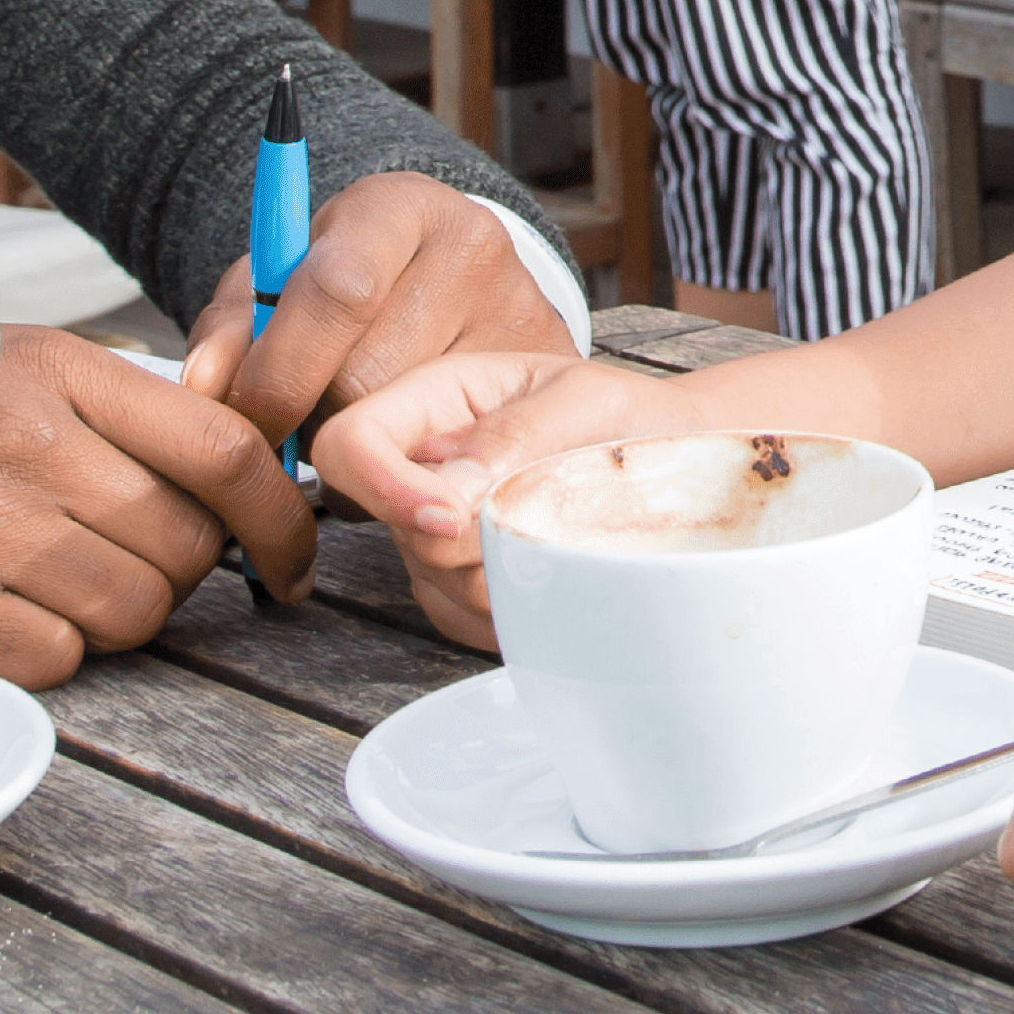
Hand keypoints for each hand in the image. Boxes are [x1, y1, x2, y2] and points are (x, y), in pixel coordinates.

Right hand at [0, 322, 315, 684]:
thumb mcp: (15, 370)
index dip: (280, 513)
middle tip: (126, 548)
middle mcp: (24, 449)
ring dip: (121, 607)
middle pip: (187, 544)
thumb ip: (126, 407)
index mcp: (55, 373)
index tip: (293, 553)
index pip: (222, 449)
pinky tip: (2, 600)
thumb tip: (253, 462)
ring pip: (137, 609)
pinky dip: (52, 643)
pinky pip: (65, 656)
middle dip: (181, 561)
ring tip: (55, 570)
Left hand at [178, 166, 579, 457]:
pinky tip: (408, 432)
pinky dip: (413, 464)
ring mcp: (523, 309)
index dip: (281, 371)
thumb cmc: (345, 279)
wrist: (449, 274)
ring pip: (411, 426)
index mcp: (398, 206)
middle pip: (368, 376)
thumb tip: (205, 386)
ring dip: (364, 446)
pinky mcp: (549, 370)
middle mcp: (475, 246)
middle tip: (309, 410)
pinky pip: (458, 454)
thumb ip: (233, 327)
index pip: (338, 292)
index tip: (251, 414)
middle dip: (317, 415)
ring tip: (361, 415)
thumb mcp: (278, 280)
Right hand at [308, 345, 718, 651]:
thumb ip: (514, 436)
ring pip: (429, 579)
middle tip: (553, 510)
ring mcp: (429, 526)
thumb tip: (449, 495)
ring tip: (566, 536)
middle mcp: (420, 464)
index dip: (383, 487)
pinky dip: (506, 608)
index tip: (451, 516)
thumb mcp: (583, 402)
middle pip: (398, 527)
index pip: (350, 443)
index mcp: (435, 398)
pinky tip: (552, 575)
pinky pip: (457, 615)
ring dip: (502, 575)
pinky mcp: (452, 579)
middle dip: (475, 537)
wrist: (663, 458)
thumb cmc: (622, 418)